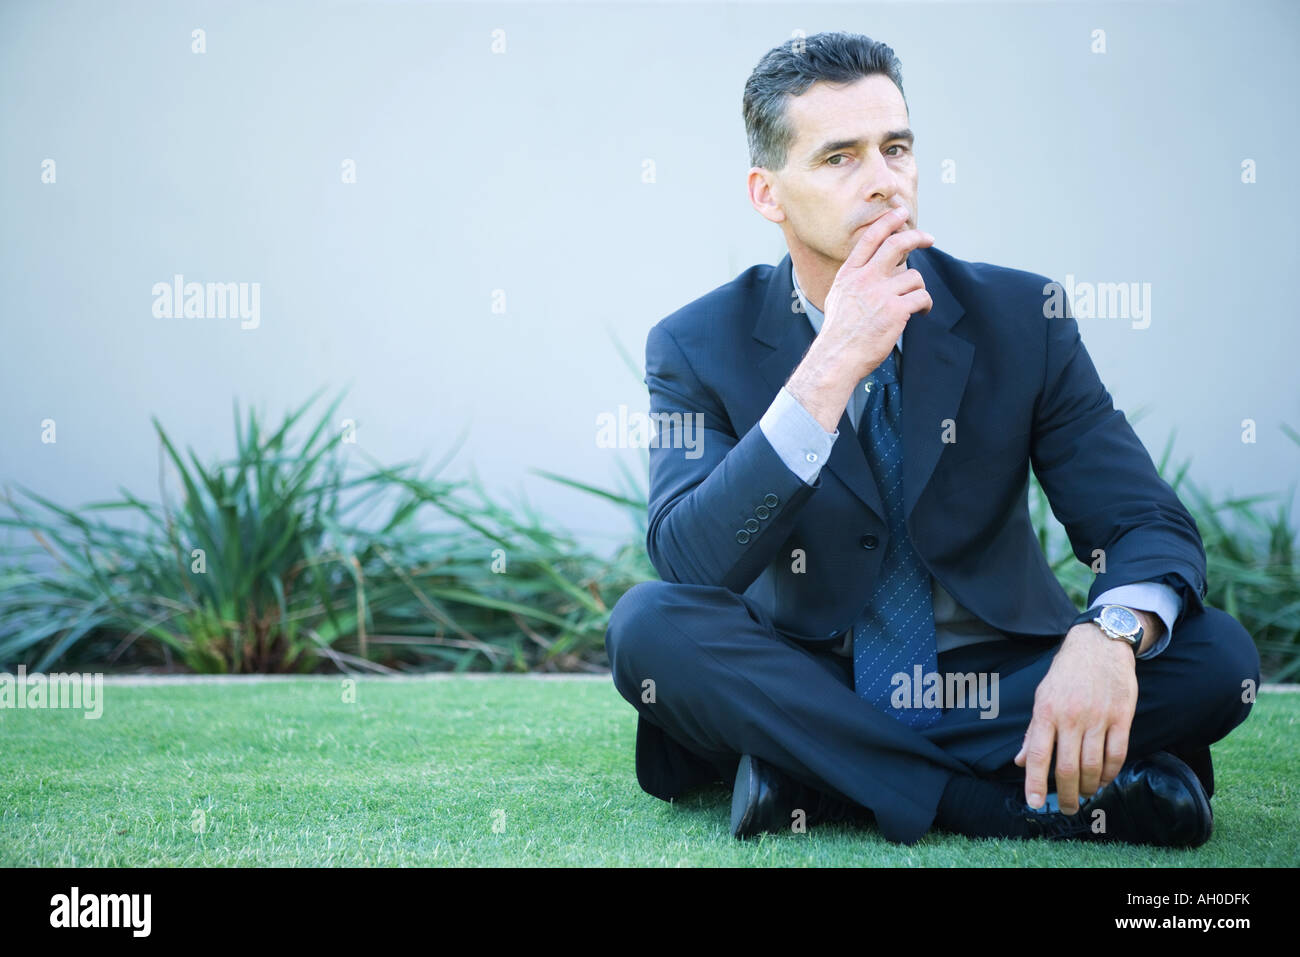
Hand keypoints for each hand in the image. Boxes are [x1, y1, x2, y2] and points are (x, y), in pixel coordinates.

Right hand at [818, 205, 935, 381]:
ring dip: (918, 288)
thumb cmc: (839, 332)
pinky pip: (921, 297)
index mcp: (849, 274)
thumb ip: (854, 279)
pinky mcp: (895, 311)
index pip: (870, 238)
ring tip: (915, 302)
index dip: (888, 221)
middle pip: (897, 245)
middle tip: (928, 238)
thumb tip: (871, 267)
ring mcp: (880, 294)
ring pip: (914, 276)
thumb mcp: (838, 297)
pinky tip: (921, 312)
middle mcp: (865, 279)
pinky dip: (925, 305)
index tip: (901, 213)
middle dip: (916, 237)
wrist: (838, 357)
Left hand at [1013, 623, 1138, 813]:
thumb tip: (1020, 761)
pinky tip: (1105, 779)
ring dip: (1089, 787)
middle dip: (1066, 794)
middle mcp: (1071, 717)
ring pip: (1093, 766)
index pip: (1038, 754)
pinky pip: (1117, 754)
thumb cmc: (1066, 673)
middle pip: (1067, 767)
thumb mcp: (1042, 696)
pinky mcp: (1121, 717)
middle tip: (1067, 808)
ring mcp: (1098, 717)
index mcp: (1046, 711)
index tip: (1034, 803)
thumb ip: (1034, 731)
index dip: (1034, 782)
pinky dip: (1111, 773)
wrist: (1099, 646)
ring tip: (1085, 794)